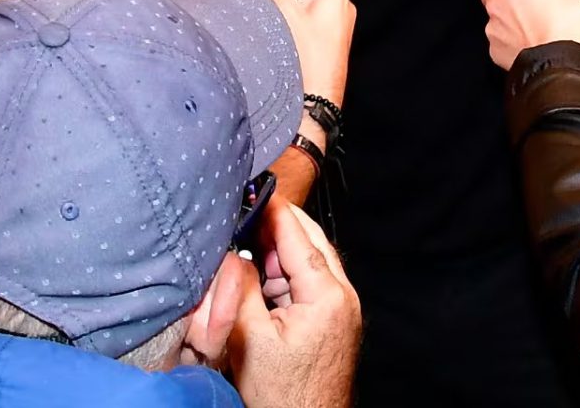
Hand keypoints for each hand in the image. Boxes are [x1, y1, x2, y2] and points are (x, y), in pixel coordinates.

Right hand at [204, 201, 359, 407]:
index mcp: (327, 296)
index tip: (259, 192)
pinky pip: (314, 285)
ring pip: (313, 264)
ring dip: (284, 253)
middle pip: (313, 245)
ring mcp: (344, 311)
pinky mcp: (337, 322)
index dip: (276, 213)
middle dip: (281, 228)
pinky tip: (265, 277)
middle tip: (249, 215)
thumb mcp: (249, 339)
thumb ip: (243, 288)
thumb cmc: (282, 396)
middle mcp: (344, 298)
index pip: (300, 239)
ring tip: (249, 247)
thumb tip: (235, 254)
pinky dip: (290, 276)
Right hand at [248, 0, 354, 106]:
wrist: (311, 103)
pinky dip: (301, 26)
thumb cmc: (303, 56)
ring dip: (296, 9)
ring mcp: (340, 30)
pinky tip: (286, 38)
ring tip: (279, 20)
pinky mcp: (333, 48)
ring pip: (315, 7)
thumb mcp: (280, 9)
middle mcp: (344, 9)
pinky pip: (316, 27)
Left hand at [470, 0, 579, 69]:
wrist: (557, 62)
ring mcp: (493, 28)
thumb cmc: (562, 23)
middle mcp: (495, 3)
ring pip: (495, 18)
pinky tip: (530, 42)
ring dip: (509, 20)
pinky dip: (510, 40)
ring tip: (533, 26)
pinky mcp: (495, 50)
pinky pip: (499, 40)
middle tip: (525, 0)